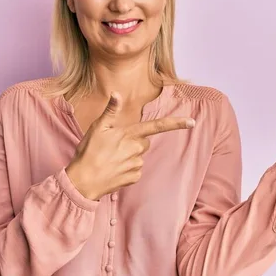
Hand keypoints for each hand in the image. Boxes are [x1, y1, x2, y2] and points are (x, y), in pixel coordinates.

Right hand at [65, 91, 195, 200]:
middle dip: (134, 142)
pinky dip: (126, 169)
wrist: (83, 181)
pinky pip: (135, 170)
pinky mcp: (134, 178)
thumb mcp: (97, 128)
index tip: (192, 122)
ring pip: (138, 156)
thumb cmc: (88, 153)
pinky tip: (113, 170)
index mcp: (130, 134)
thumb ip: (110, 111)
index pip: (157, 126)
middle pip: (144, 141)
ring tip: (109, 159)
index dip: (176, 123)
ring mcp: (136, 165)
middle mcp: (137, 149)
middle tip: (113, 145)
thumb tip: (117, 93)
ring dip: (128, 156)